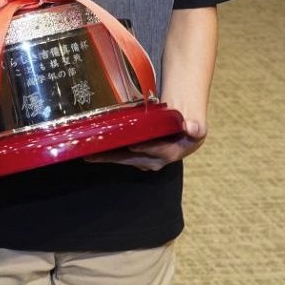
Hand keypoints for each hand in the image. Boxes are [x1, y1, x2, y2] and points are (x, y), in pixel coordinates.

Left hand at [85, 117, 207, 171]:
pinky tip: (91, 150)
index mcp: (173, 152)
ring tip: (88, 154)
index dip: (147, 148)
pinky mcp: (135, 154)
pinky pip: (119, 154)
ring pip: (123, 158)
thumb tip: (193, 128)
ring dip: (106, 157)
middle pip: (134, 158)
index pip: (158, 151)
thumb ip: (196, 126)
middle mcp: (156, 159)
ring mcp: (145, 158)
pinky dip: (106, 152)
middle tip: (95, 154)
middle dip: (115, 157)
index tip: (134, 145)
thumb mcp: (197, 125)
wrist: (185, 127)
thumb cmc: (190, 125)